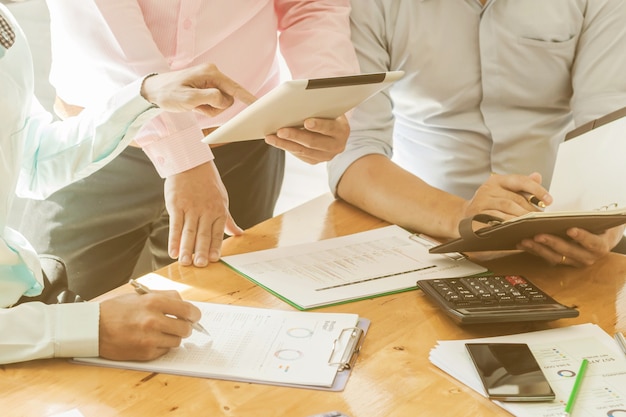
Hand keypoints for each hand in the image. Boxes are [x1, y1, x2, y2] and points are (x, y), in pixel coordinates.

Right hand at [98, 292, 200, 360]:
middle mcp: (153, 320)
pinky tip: (151, 340)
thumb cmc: (116, 310)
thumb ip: (164, 297)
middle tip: (180, 326)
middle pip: (185, 328)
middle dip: (186, 327)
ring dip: (173, 337)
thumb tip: (184, 304)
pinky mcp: (145, 352)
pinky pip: (165, 350)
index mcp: (154, 302)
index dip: (194, 314)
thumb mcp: (140, 296)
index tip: (194, 316)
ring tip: (162, 333)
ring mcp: (150, 338)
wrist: (93, 327)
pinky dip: (162, 346)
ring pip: (177, 341)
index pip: (187, 309)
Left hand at [140, 63, 255, 116]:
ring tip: (194, 105)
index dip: (247, 98)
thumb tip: (226, 100)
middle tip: (198, 106)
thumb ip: (210, 98)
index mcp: (211, 73)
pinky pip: (215, 103)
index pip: (235, 88)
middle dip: (216, 107)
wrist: (152, 91)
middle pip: (228, 98)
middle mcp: (214, 75)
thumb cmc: (168, 93)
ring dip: (210, 109)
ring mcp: (211, 81)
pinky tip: (195, 105)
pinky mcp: (208, 88)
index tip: (259, 105)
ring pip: (222, 103)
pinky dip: (206, 108)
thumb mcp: (189, 98)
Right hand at [164, 161, 242, 266]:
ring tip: (185, 263)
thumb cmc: (208, 183)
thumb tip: (238, 233)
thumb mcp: (222, 200)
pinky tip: (172, 251)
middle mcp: (206, 211)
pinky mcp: (176, 205)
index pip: (217, 233)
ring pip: (188, 232)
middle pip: (203, 234)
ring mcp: (190, 208)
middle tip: (199, 265)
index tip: (213, 260)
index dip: (215, 247)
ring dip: (186, 249)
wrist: (191, 163)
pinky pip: (175, 225)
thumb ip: (228, 220)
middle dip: (201, 251)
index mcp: (219, 211)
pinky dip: (173, 239)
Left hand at [264, 115, 349, 163]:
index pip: (330, 128)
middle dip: (295, 136)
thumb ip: (319, 107)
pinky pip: (300, 155)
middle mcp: (337, 146)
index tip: (307, 122)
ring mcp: (326, 156)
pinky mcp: (316, 161)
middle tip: (280, 131)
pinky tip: (276, 141)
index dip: (319, 125)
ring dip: (285, 144)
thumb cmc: (328, 113)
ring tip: (271, 137)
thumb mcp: (329, 108)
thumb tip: (300, 102)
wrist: (334, 130)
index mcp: (342, 130)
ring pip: (303, 152)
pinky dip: (287, 147)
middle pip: (313, 142)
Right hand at [462, 172, 551, 222]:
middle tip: (541, 219)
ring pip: (505, 208)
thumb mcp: (503, 191)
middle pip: (514, 198)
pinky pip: (495, 219)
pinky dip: (507, 224)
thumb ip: (521, 185)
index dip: (537, 190)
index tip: (550, 200)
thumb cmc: (488, 204)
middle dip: (530, 209)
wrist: (462, 216)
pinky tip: (516, 228)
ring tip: (531, 224)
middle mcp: (487, 188)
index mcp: (496, 180)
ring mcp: (480, 202)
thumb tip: (538, 176)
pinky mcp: (475, 215)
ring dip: (521, 217)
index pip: (520, 181)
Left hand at [517, 224, 624, 266]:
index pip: (592, 243)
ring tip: (525, 240)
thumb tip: (569, 211)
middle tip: (538, 235)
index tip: (571, 229)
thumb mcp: (596, 220)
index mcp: (599, 246)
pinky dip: (533, 251)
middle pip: (569, 251)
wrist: (599, 238)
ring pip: (554, 257)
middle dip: (552, 243)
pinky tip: (521, 243)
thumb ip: (587, 217)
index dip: (582, 237)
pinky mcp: (561, 262)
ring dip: (538, 249)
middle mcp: (587, 258)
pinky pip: (546, 258)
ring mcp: (573, 262)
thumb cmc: (596, 225)